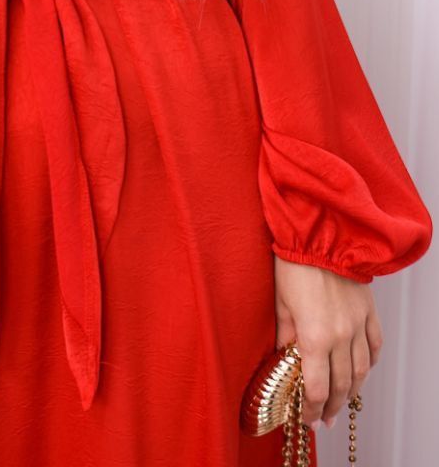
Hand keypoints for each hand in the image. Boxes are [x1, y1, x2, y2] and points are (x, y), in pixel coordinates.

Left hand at [273, 254, 382, 429]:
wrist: (321, 233)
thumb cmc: (294, 264)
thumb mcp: (280, 303)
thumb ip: (286, 336)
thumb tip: (285, 358)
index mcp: (315, 336)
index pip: (317, 388)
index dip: (312, 409)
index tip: (307, 419)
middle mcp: (341, 336)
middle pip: (340, 385)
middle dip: (331, 407)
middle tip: (324, 420)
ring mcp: (358, 324)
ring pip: (361, 371)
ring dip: (351, 391)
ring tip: (342, 403)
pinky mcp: (369, 311)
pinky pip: (375, 346)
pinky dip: (370, 363)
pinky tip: (362, 371)